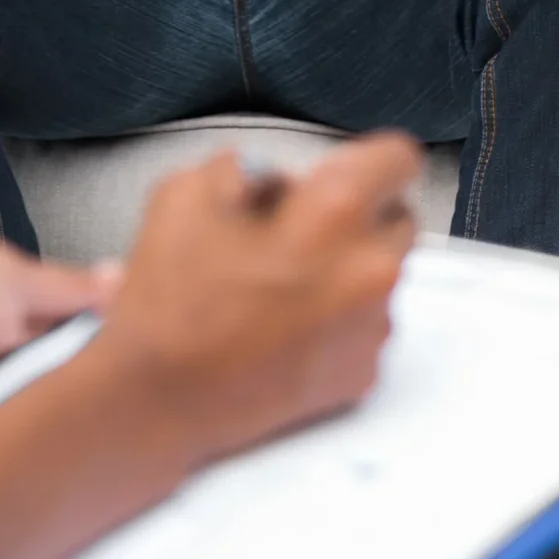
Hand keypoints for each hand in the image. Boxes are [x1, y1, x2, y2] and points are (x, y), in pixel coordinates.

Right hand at [83, 134, 419, 468]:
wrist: (160, 398)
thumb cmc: (172, 294)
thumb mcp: (189, 189)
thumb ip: (250, 167)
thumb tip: (281, 180)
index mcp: (333, 210)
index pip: (398, 159)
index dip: (369, 160)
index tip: (347, 172)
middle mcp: (367, 268)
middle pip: (398, 219)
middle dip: (361, 218)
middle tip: (308, 230)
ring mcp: (369, 329)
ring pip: (383, 277)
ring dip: (350, 270)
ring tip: (288, 285)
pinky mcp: (361, 375)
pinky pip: (367, 329)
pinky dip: (340, 322)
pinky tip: (289, 326)